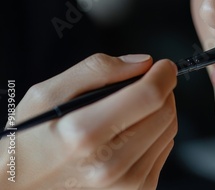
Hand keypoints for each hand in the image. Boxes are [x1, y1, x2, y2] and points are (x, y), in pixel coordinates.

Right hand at [0, 53, 177, 189]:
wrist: (20, 189)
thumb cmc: (29, 141)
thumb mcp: (46, 94)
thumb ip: (96, 70)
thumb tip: (142, 63)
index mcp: (84, 133)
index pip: (150, 96)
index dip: (163, 74)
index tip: (162, 65)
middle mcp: (109, 164)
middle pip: (165, 111)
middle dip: (162, 89)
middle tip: (144, 83)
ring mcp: (125, 183)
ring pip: (169, 129)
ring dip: (159, 110)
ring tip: (132, 110)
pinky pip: (164, 149)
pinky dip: (155, 133)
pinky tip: (130, 132)